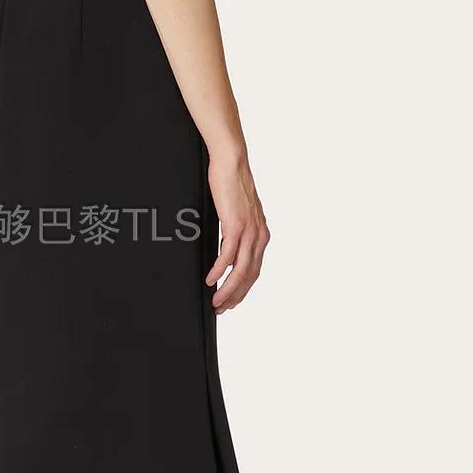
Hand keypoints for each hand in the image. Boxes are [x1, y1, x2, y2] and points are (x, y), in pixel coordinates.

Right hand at [205, 151, 269, 312]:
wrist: (232, 163)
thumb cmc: (232, 186)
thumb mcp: (237, 215)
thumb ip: (236, 234)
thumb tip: (225, 251)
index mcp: (261, 235)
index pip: (254, 272)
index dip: (242, 290)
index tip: (231, 302)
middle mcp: (259, 236)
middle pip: (249, 276)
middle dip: (235, 296)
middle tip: (221, 309)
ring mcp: (249, 231)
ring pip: (240, 270)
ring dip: (228, 289)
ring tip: (216, 301)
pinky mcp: (236, 224)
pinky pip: (228, 255)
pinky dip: (219, 270)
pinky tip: (210, 279)